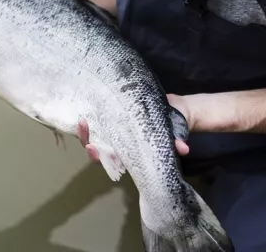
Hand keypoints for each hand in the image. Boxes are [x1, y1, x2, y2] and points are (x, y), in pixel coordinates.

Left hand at [77, 94, 191, 162]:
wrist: (176, 110)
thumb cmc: (173, 124)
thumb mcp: (175, 131)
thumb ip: (175, 141)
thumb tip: (183, 149)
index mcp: (129, 151)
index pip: (109, 159)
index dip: (99, 157)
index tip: (93, 149)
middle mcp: (118, 142)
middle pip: (95, 147)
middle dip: (86, 140)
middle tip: (84, 127)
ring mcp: (114, 129)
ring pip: (93, 133)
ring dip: (84, 129)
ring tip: (82, 119)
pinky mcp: (114, 114)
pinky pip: (98, 117)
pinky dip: (92, 113)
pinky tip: (87, 106)